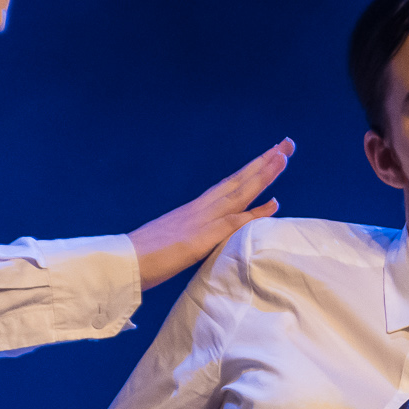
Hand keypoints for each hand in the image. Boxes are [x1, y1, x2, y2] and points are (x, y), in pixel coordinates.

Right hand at [128, 140, 293, 288]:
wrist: (123, 264)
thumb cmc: (145, 258)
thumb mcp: (175, 243)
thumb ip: (192, 237)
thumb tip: (203, 239)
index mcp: (195, 210)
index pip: (229, 186)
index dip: (251, 172)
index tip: (271, 156)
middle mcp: (200, 209)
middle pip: (238, 181)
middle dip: (263, 163)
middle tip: (286, 144)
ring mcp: (201, 220)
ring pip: (239, 192)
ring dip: (263, 175)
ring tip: (282, 157)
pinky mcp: (200, 238)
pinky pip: (233, 222)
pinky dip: (254, 212)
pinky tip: (274, 202)